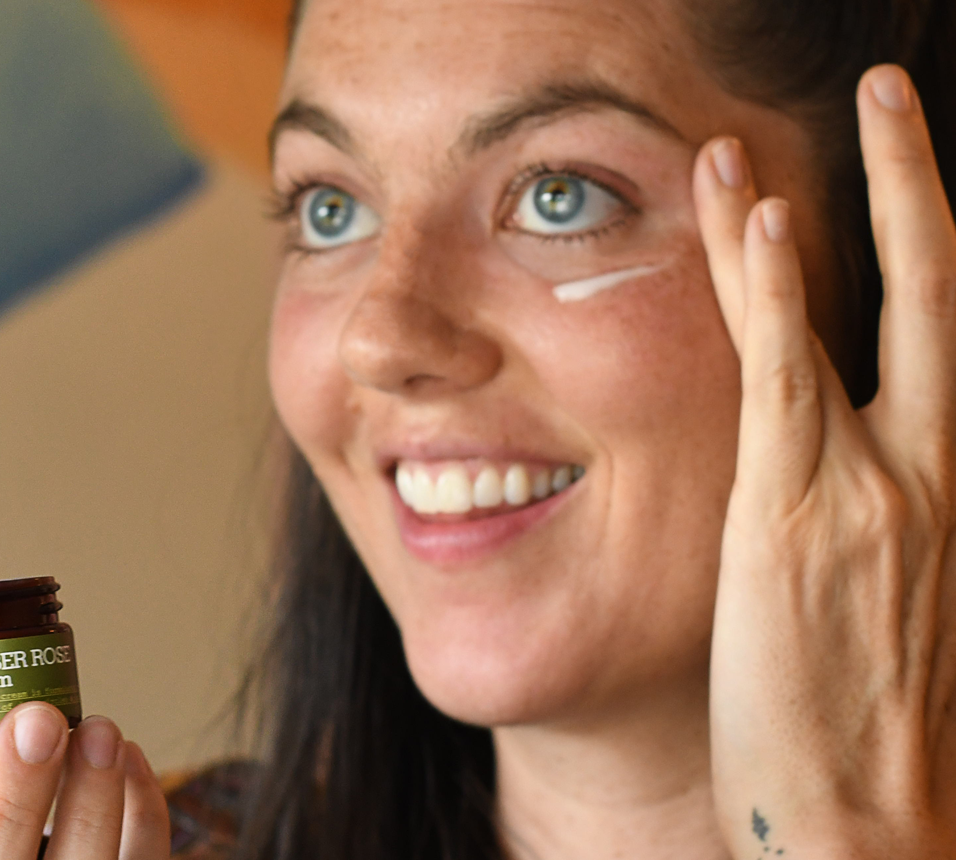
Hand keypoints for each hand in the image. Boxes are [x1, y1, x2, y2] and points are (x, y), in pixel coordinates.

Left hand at [694, 64, 955, 858]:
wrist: (865, 823)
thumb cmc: (859, 723)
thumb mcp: (888, 602)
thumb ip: (874, 519)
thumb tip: (852, 479)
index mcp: (941, 488)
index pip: (929, 335)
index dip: (910, 245)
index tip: (884, 182)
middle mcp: (924, 472)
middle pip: (931, 288)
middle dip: (908, 179)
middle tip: (886, 92)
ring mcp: (867, 489)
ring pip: (830, 322)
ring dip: (788, 222)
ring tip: (739, 147)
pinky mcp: (794, 516)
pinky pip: (785, 380)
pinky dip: (774, 297)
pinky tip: (759, 222)